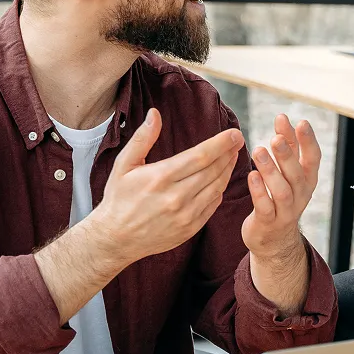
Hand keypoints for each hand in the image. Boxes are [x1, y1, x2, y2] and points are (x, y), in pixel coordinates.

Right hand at [89, 108, 242, 264]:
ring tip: (233, 155)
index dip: (221, 143)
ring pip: (217, 187)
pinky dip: (221, 188)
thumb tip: (155, 114)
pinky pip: (213, 204)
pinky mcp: (190, 228)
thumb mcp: (123, 165)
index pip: (201, 156)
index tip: (234, 133)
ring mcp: (185, 215)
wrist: (115, 239)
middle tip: (238, 140)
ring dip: (228, 169)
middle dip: (229, 153)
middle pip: (214, 170)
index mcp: (160, 178)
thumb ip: (142, 139)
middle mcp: (176, 197)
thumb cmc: (119, 198)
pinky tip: (222, 177)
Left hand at [241, 114, 320, 258]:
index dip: (308, 141)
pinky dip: (259, 191)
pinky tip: (251, 175)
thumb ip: (287, 147)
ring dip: (271, 170)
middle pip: (297, 174)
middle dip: (287, 155)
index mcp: (308, 180)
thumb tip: (283, 118)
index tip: (302, 122)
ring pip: (282, 191)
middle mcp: (301, 195)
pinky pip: (265, 207)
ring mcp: (286, 211)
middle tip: (276, 138)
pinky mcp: (269, 223)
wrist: (274, 240)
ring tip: (259, 151)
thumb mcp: (287, 172)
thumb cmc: (279, 197)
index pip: (313, 158)